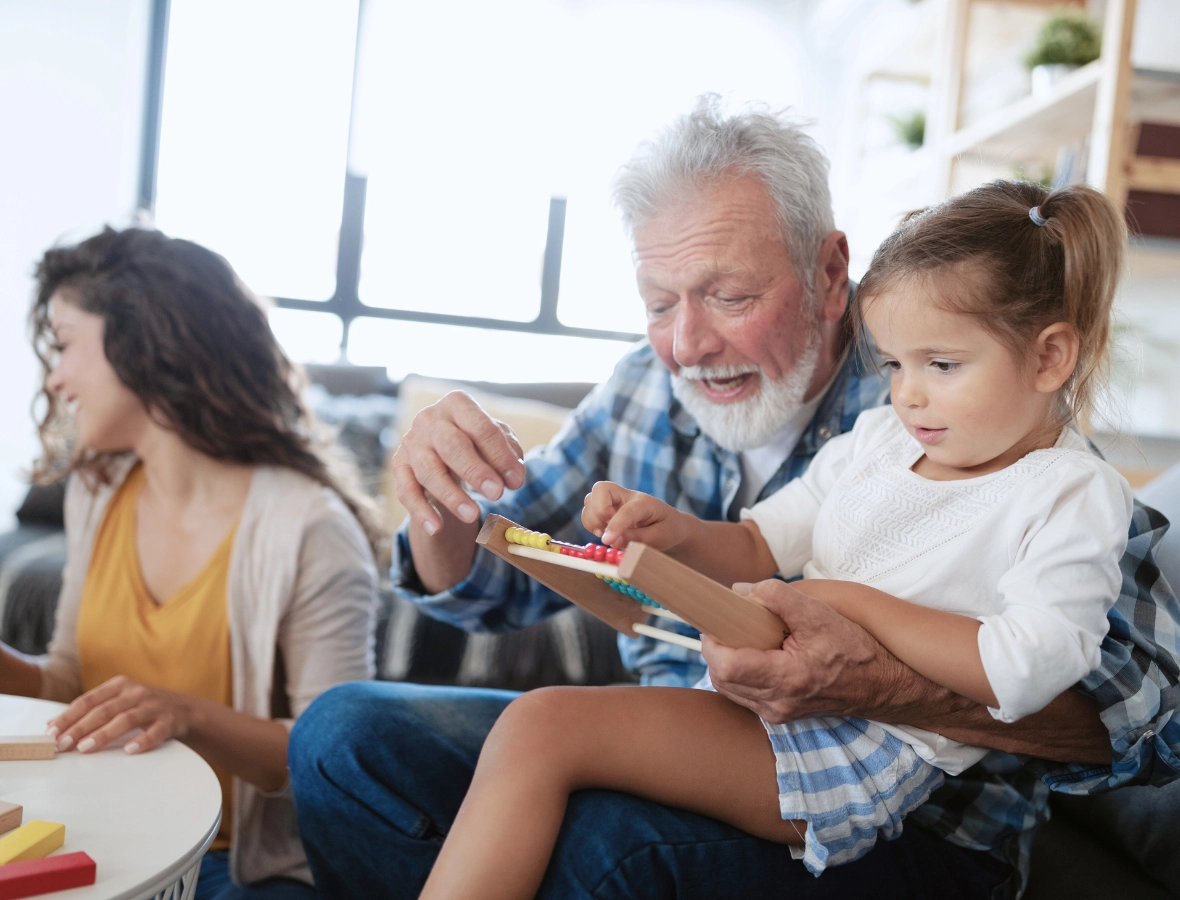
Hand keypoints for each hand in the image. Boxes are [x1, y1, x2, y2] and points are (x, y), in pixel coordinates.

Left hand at [46, 676, 192, 754]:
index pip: (88, 700)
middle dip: (81, 728)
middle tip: (63, 745)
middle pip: (104, 710)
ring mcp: (154, 706)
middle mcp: (136, 692)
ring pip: (126, 719)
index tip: (52, 733)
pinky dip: (143, 740)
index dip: (69, 717)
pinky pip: (156, 731)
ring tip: (85, 748)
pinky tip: (130, 750)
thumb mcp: (119, 702)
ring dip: (104, 734)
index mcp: (120, 685)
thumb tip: (53, 726)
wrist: (186, 710)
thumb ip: (91, 711)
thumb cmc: (143, 708)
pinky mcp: (170, 720)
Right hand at [391, 391, 525, 534]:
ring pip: (428, 471)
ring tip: (472, 515)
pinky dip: (421, 511)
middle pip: (452, 445)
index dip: (500, 456)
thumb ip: (508, 452)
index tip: (516, 481)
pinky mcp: (400, 466)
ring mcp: (411, 442)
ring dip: (451, 495)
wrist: (442, 447)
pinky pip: (407, 491)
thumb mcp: (495, 439)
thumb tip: (513, 477)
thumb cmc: (475, 441)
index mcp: (457, 404)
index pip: (481, 428)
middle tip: (496, 493)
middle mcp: (430, 419)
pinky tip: (437, 528)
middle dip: (476, 471)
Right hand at [581, 482, 691, 549]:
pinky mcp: (607, 508)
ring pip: (590, 499)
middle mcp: (626, 497)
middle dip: (598, 512)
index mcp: (644, 502)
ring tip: (606, 533)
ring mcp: (615, 501)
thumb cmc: (668, 530)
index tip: (607, 541)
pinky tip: (603, 532)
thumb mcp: (658, 538)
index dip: (615, 525)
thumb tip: (611, 541)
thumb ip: (635, 539)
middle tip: (607, 531)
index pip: (626, 510)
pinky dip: (590, 523)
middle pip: (600, 489)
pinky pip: (589, 510)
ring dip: (592, 519)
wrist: (672, 524)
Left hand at [703, 580, 911, 723]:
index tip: (719, 623)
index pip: (726, 668)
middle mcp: (777, 702)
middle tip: (729, 627)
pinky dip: (740, 675)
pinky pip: (744, 695)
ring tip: (743, 638)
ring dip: (726, 663)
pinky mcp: (780, 714)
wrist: (882, 685)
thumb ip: (779, 597)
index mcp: (786, 678)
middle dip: (717, 651)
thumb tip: (741, 590)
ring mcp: (778, 713)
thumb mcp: (819, 614)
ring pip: (729, 690)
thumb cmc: (855, 649)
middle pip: (721, 680)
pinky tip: (755, 655)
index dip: (713, 643)